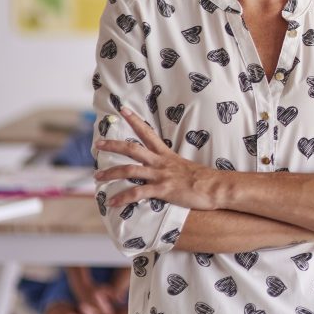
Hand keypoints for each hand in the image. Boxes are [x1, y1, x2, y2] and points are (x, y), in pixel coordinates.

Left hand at [94, 107, 217, 209]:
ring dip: (111, 173)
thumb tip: (165, 169)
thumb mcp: (185, 166)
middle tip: (97, 143)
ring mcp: (161, 175)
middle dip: (113, 146)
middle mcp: (161, 162)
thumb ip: (172, 166)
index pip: (148, 132)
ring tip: (97, 177)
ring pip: (130, 170)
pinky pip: (138, 193)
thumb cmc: (203, 179)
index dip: (134, 120)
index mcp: (166, 155)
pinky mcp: (163, 189)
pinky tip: (112, 202)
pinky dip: (123, 197)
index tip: (123, 110)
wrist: (215, 187)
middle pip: (132, 149)